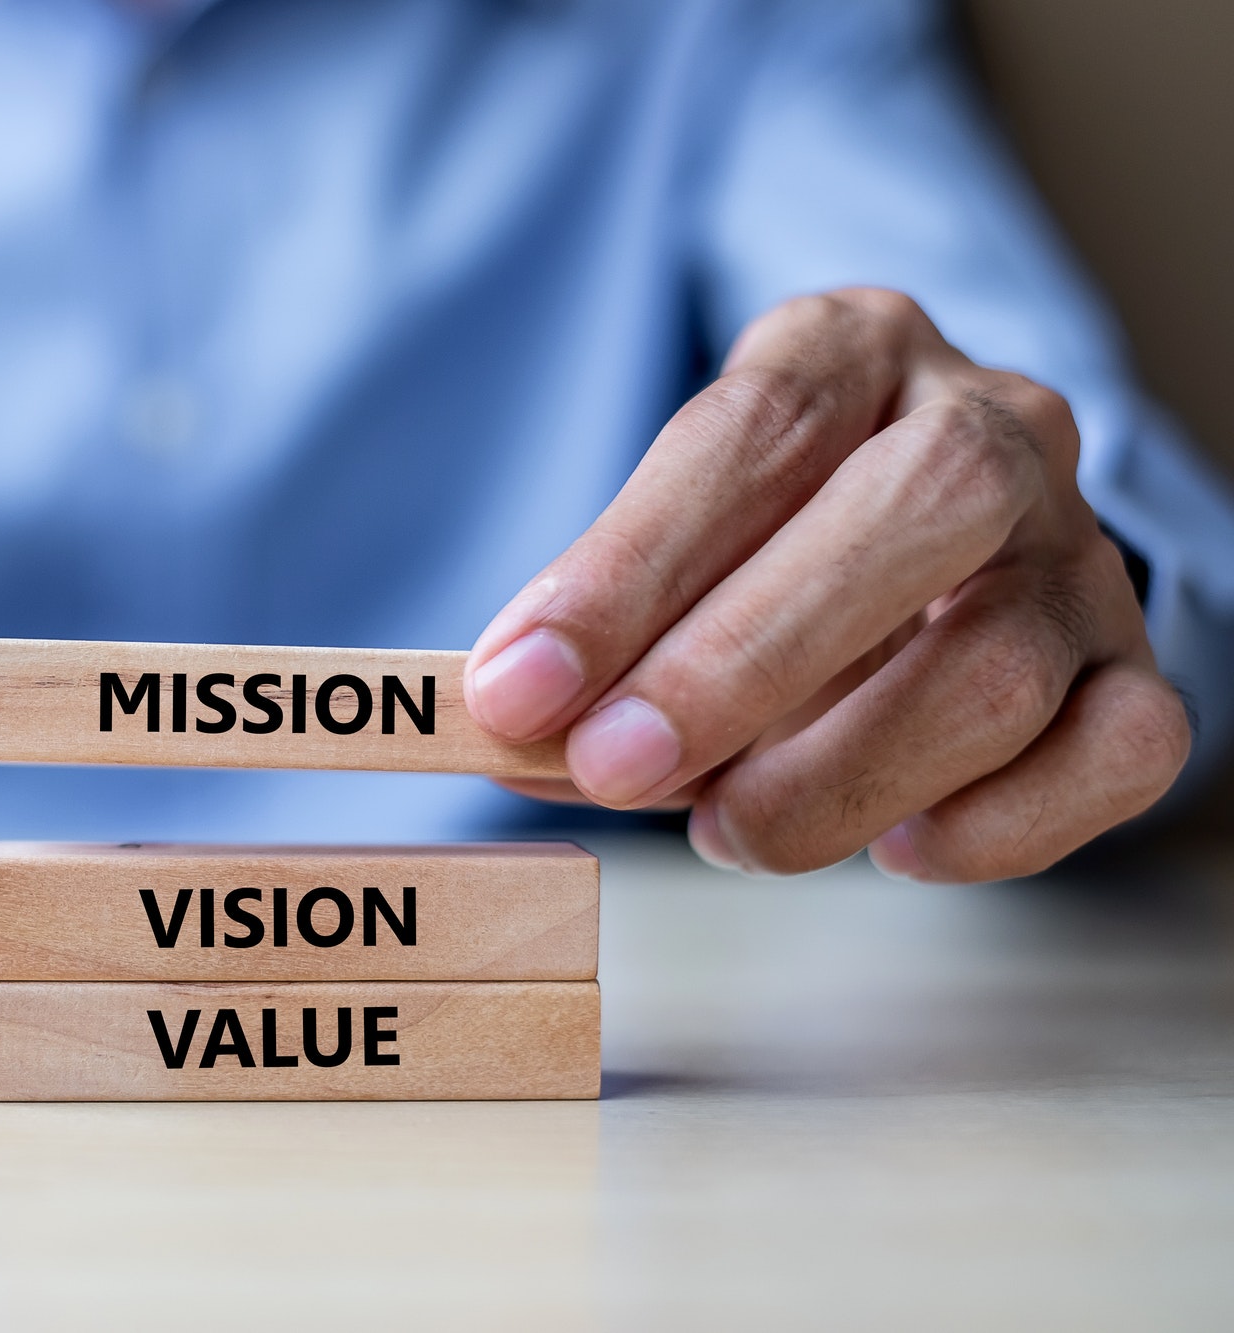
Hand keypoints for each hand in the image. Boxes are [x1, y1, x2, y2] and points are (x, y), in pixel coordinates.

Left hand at [463, 288, 1190, 881]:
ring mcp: (1079, 549)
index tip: (519, 687)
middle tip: (615, 768)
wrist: (906, 558)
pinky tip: (895, 850)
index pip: (750, 436)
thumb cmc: (750, 552)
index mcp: (849, 353)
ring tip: (728, 830)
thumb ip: (590, 643)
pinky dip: (998, 826)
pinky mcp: (1133, 668)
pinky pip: (1119, 753)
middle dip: (742, 661)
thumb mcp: (660, 558)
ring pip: (1001, 660)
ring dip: (837, 775)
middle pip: (917, 509)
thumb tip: (505, 732)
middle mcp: (991, 426)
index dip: (626, 571)